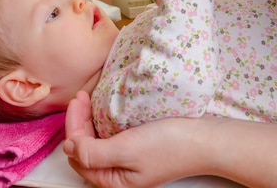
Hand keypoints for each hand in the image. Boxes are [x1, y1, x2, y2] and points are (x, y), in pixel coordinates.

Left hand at [63, 91, 205, 187]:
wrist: (207, 140)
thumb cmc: (171, 145)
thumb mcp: (127, 150)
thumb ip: (94, 153)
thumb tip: (68, 147)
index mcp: (113, 181)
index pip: (78, 154)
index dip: (73, 127)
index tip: (77, 99)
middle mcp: (119, 173)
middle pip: (85, 148)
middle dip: (78, 122)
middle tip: (81, 96)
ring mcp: (130, 161)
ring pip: (97, 142)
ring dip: (89, 121)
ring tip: (89, 99)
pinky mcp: (140, 148)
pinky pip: (112, 136)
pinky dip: (103, 122)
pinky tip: (105, 109)